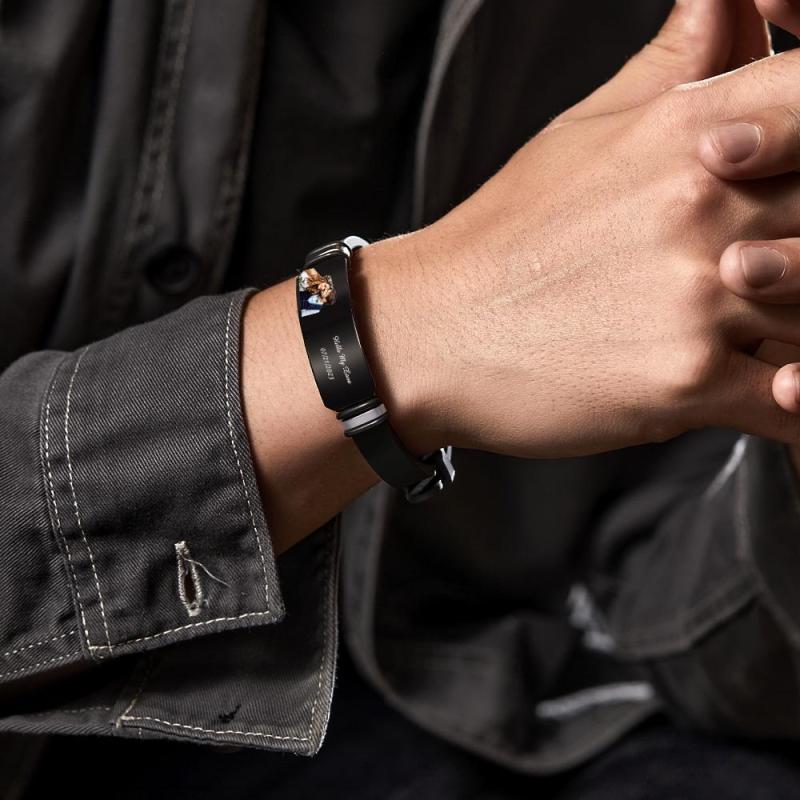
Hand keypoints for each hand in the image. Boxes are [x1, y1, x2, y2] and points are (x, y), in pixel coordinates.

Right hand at [381, 0, 799, 457]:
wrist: (431, 332)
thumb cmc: (504, 240)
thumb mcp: (585, 129)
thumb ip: (681, 62)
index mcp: (690, 133)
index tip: (794, 189)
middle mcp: (705, 209)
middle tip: (769, 268)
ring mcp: (700, 300)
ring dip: (796, 329)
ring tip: (761, 333)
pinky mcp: (687, 384)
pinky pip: (791, 402)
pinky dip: (789, 402)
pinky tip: (763, 391)